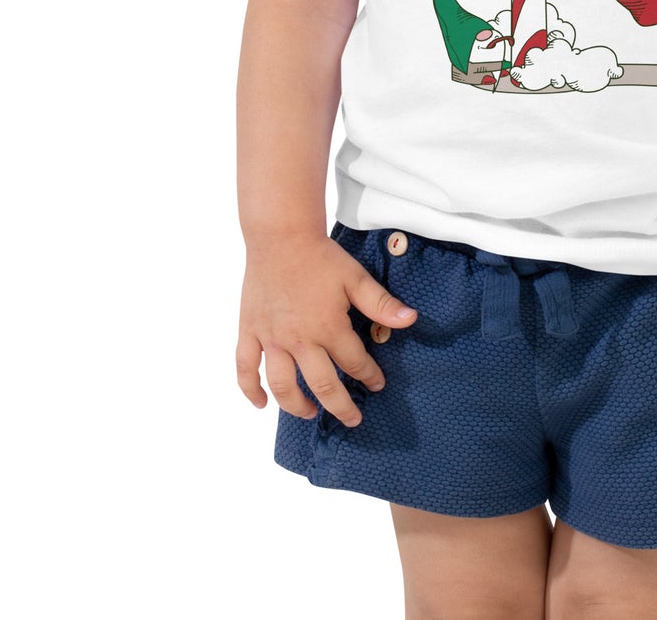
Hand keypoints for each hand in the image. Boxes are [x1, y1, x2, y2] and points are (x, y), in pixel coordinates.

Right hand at [237, 232, 417, 426]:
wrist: (280, 236)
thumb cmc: (320, 256)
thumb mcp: (355, 278)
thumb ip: (381, 304)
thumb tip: (411, 320)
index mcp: (328, 327)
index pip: (354, 363)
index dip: (369, 376)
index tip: (377, 384)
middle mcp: (299, 340)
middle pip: (321, 385)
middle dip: (340, 406)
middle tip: (352, 419)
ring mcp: (271, 339)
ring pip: (282, 385)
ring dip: (297, 406)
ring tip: (310, 413)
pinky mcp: (249, 331)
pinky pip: (245, 368)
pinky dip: (250, 389)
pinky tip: (261, 403)